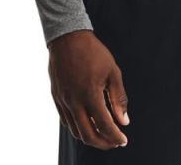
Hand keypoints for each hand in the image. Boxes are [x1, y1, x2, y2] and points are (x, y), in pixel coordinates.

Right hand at [48, 30, 130, 148]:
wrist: (68, 37)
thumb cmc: (93, 52)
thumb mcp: (112, 71)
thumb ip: (118, 98)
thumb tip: (124, 120)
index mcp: (90, 94)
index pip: (104, 125)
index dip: (115, 137)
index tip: (123, 140)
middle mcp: (74, 101)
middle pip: (88, 135)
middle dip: (103, 143)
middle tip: (113, 142)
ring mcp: (63, 100)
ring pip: (75, 131)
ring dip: (90, 137)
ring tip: (102, 134)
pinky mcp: (56, 97)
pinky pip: (66, 120)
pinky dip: (77, 127)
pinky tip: (87, 123)